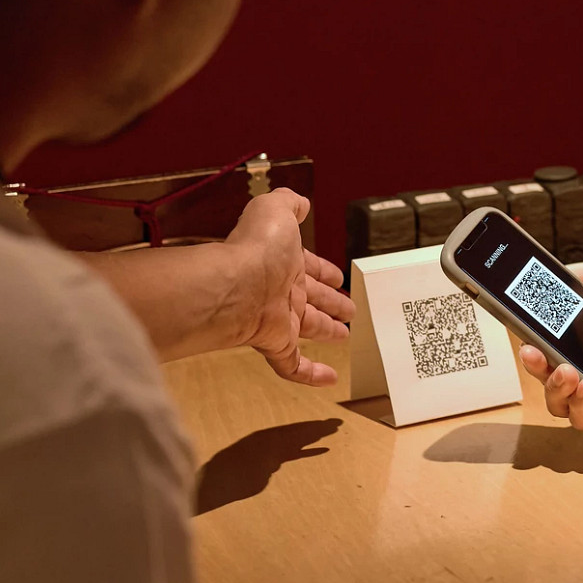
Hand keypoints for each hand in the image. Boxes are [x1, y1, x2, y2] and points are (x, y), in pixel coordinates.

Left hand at [220, 189, 353, 386]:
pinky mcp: (275, 343)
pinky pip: (294, 364)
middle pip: (311, 299)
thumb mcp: (275, 211)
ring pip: (308, 328)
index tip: (338, 278)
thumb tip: (300, 203)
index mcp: (282, 262)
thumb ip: (288, 203)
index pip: (308, 267)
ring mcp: (278, 319)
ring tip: (346, 336)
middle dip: (330, 303)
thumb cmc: (255, 248)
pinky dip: (312, 374)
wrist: (233, 286)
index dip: (323, 271)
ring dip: (327, 331)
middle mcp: (280, 290)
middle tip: (349, 310)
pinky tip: (330, 379)